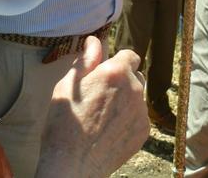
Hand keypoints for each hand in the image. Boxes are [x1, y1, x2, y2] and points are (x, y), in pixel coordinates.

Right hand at [36, 36, 148, 177]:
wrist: (72, 166)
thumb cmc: (64, 124)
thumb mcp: (67, 86)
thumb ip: (85, 60)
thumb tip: (94, 41)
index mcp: (116, 72)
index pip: (130, 55)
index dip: (118, 61)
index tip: (106, 72)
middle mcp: (134, 88)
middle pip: (135, 74)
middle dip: (123, 79)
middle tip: (102, 95)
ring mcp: (141, 110)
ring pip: (138, 95)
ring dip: (126, 98)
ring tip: (104, 114)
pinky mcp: (143, 130)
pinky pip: (139, 115)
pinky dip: (129, 118)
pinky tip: (110, 129)